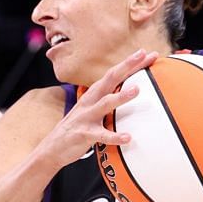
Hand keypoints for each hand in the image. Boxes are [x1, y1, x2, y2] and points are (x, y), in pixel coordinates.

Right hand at [39, 50, 156, 167]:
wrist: (53, 147)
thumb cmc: (79, 127)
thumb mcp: (93, 109)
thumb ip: (109, 101)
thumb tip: (131, 94)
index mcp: (95, 93)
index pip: (115, 74)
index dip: (130, 63)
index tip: (149, 53)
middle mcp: (90, 101)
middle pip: (110, 79)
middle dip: (126, 66)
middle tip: (143, 56)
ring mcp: (86, 116)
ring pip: (105, 103)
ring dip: (121, 96)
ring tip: (137, 90)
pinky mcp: (84, 133)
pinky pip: (101, 135)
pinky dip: (114, 136)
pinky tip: (128, 138)